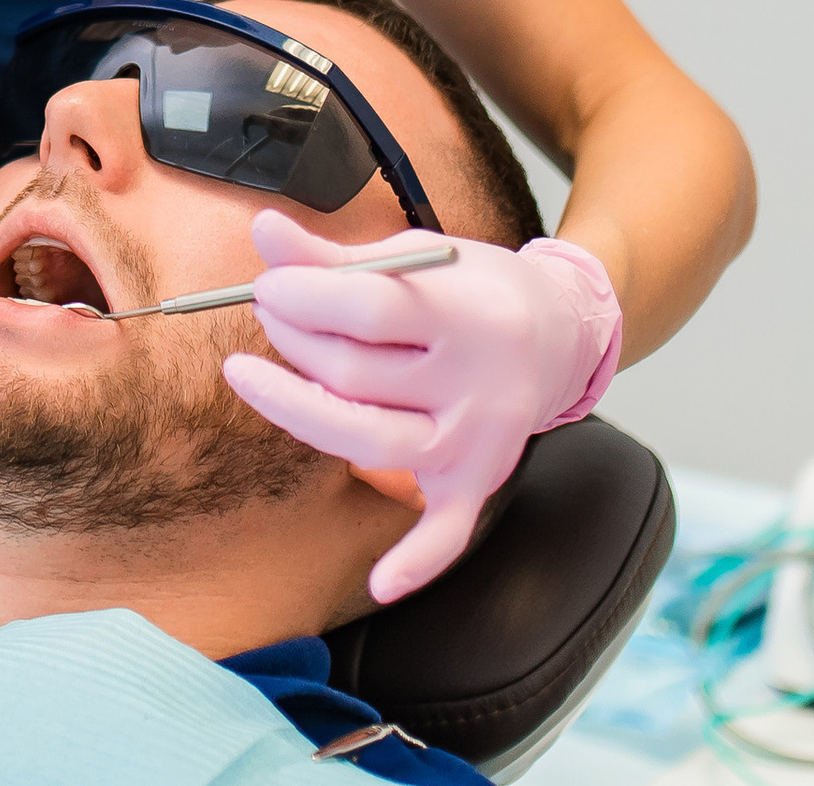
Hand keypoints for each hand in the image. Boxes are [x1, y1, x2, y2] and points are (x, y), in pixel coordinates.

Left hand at [222, 209, 622, 603]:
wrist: (561, 334)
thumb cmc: (473, 288)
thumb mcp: (415, 253)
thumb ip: (334, 254)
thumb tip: (261, 230)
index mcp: (466, 311)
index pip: (366, 305)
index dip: (300, 292)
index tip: (268, 282)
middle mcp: (477, 381)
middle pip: (356, 372)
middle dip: (292, 338)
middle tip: (268, 312)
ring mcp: (479, 439)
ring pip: (372, 442)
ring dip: (299, 412)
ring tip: (253, 377)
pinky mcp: (479, 481)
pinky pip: (447, 532)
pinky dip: (415, 562)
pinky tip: (378, 582)